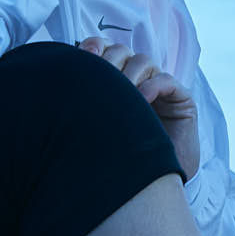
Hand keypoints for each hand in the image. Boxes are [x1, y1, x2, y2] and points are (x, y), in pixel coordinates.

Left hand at [78, 37, 198, 182]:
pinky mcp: (181, 99)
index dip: (94, 48)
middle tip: (100, 84)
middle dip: (109, 62)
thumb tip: (53, 88)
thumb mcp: (94, 129)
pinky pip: (166, 81)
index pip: (104, 50)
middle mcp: (137, 81)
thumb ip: (81, 107)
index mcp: (115, 82)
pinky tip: (142, 101)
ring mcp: (159, 89)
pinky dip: (152, 86)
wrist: (149, 188)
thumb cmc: (119, 159)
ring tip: (122, 98)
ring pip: (143, 61)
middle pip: (121, 51)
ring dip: (129, 75)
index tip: (81, 58)